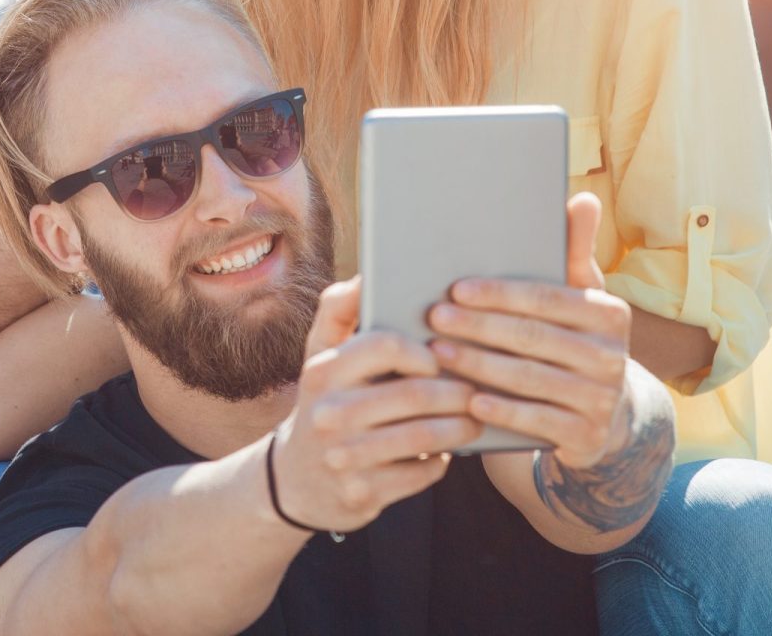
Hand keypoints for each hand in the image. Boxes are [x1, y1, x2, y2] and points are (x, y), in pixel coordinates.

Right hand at [268, 278, 481, 535]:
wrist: (295, 480)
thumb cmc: (324, 402)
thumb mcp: (319, 356)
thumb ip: (338, 311)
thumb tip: (365, 275)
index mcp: (325, 370)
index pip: (385, 345)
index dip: (424, 350)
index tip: (440, 357)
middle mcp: (330, 413)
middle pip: (414, 394)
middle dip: (455, 392)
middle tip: (476, 391)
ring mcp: (344, 457)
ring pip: (423, 436)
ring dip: (459, 427)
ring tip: (474, 420)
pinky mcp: (362, 494)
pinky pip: (421, 473)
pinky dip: (440, 461)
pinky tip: (446, 452)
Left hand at [427, 193, 634, 470]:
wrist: (605, 415)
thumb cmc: (576, 340)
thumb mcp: (580, 298)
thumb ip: (575, 251)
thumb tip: (584, 198)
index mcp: (609, 313)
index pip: (547, 298)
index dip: (501, 294)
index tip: (457, 289)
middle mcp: (612, 356)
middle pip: (533, 337)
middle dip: (479, 327)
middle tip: (434, 318)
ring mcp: (603, 399)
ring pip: (530, 378)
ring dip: (479, 365)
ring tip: (438, 352)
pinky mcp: (589, 436)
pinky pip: (538, 421)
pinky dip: (502, 410)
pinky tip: (469, 400)